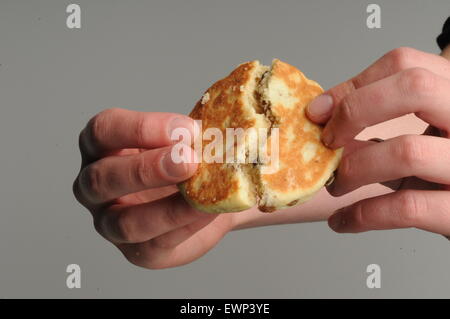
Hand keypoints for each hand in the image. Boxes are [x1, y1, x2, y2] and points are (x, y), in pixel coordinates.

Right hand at [73, 108, 237, 268]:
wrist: (212, 194)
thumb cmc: (188, 157)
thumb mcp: (191, 137)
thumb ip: (195, 132)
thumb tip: (218, 123)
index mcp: (102, 146)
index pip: (103, 130)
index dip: (141, 128)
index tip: (186, 129)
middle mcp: (96, 184)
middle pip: (102, 178)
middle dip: (147, 169)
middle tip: (189, 159)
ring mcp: (110, 222)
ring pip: (124, 223)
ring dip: (165, 208)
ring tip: (200, 193)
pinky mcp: (136, 251)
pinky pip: (155, 245)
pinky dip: (184, 227)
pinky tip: (207, 211)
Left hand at [306, 47, 449, 237]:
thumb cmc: (441, 171)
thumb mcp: (419, 138)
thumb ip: (380, 127)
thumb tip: (322, 121)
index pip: (405, 64)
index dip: (353, 85)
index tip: (318, 111)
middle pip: (414, 87)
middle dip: (355, 111)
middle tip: (327, 140)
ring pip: (407, 151)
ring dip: (354, 170)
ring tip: (335, 185)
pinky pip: (408, 207)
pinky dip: (363, 214)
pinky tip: (343, 220)